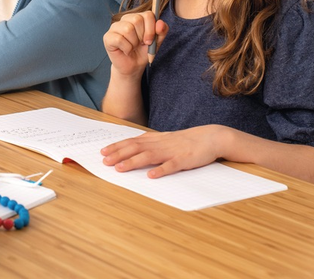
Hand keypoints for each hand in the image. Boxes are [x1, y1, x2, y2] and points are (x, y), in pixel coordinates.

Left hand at [100, 125, 226, 178]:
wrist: (211, 137)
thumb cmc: (186, 141)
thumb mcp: (166, 139)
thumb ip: (150, 143)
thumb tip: (133, 147)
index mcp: (156, 139)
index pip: (132, 142)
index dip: (117, 147)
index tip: (103, 152)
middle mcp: (160, 144)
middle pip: (136, 148)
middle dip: (119, 154)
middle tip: (105, 161)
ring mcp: (172, 151)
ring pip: (149, 156)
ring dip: (133, 162)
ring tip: (120, 168)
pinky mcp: (184, 160)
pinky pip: (171, 165)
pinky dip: (161, 170)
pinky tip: (151, 175)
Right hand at [103, 12, 167, 78]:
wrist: (133, 66)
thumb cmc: (143, 52)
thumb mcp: (156, 42)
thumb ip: (162, 31)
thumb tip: (160, 23)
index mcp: (137, 17)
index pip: (147, 15)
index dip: (151, 29)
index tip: (149, 41)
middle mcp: (125, 19)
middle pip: (137, 20)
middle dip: (142, 36)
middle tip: (139, 44)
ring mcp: (114, 27)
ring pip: (127, 29)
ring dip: (133, 43)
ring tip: (132, 47)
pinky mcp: (107, 37)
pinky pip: (119, 39)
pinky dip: (126, 48)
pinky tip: (125, 51)